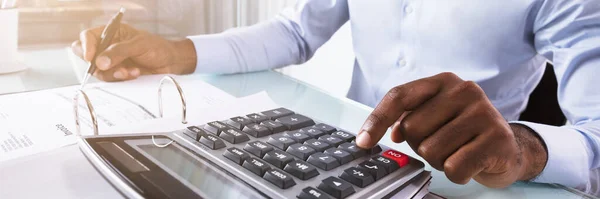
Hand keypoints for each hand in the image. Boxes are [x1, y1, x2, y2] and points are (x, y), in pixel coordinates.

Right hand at [71, 24, 196, 81]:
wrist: (171, 63)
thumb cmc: (158, 48)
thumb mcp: (139, 45)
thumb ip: (119, 51)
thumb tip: (99, 62)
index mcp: (111, 33)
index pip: (88, 36)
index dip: (85, 46)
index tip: (90, 58)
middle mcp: (108, 47)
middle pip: (87, 56)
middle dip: (96, 64)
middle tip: (107, 68)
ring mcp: (112, 62)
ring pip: (99, 71)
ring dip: (113, 73)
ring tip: (131, 71)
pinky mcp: (118, 74)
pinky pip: (110, 79)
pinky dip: (121, 78)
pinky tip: (135, 73)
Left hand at [355, 72, 547, 187]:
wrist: (507, 147)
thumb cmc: (464, 131)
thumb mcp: (437, 116)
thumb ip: (410, 117)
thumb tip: (392, 132)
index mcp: (443, 81)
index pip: (399, 96)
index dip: (376, 120)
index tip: (362, 142)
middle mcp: (464, 90)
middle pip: (412, 128)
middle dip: (421, 145)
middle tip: (442, 144)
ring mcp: (483, 112)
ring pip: (430, 151)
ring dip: (439, 161)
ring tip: (458, 152)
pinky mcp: (496, 138)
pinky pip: (454, 168)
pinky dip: (457, 174)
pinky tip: (471, 163)